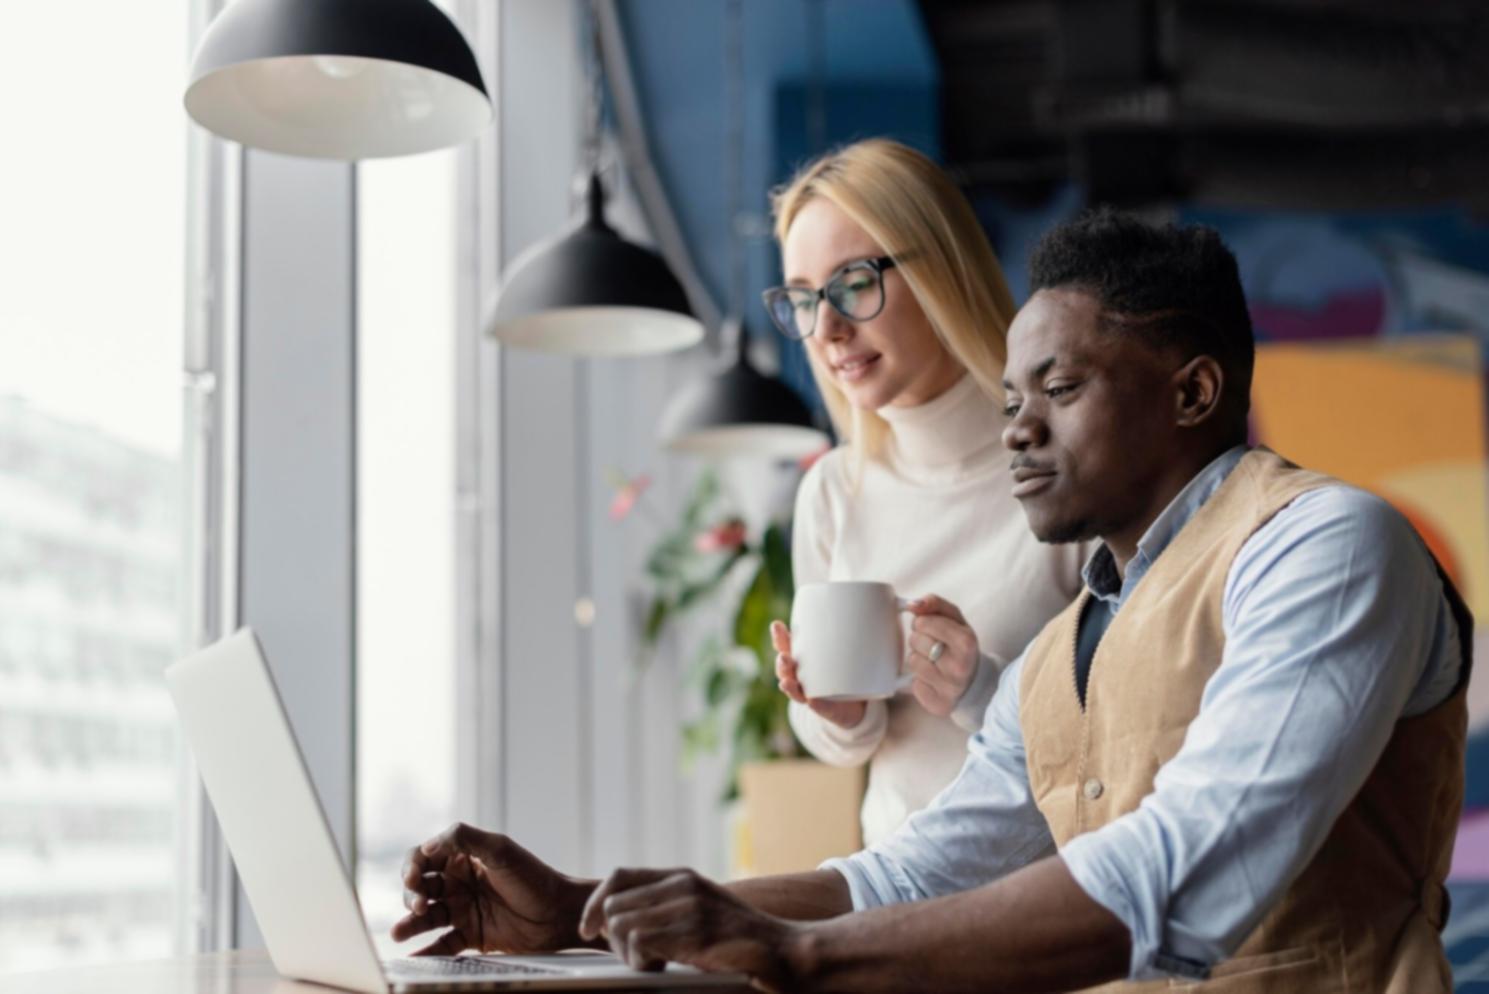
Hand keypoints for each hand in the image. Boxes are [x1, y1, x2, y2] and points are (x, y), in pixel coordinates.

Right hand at [391, 823, 593, 955]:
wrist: (560, 915)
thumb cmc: (534, 878)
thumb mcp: (501, 850)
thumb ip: (465, 838)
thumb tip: (427, 845)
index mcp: (464, 857)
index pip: (424, 857)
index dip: (412, 866)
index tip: (414, 878)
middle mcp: (459, 883)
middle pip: (419, 887)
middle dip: (411, 895)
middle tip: (419, 905)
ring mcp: (463, 910)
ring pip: (426, 917)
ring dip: (409, 923)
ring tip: (399, 933)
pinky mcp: (470, 936)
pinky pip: (441, 945)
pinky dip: (425, 952)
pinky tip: (412, 958)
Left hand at [578, 866, 801, 990]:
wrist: (784, 951)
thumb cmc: (740, 941)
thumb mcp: (702, 910)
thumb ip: (668, 905)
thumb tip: (618, 918)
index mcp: (682, 876)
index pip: (619, 877)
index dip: (596, 904)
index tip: (589, 930)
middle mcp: (682, 884)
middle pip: (614, 905)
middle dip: (614, 938)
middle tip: (639, 959)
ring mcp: (688, 906)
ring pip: (621, 924)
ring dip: (629, 953)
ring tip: (654, 964)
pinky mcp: (693, 931)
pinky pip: (639, 942)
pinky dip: (642, 962)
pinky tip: (663, 969)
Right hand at [771, 620, 867, 728]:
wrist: (857, 703)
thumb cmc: (848, 670)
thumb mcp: (850, 648)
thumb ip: (859, 629)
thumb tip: (890, 603)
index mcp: (804, 658)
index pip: (786, 646)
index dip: (779, 637)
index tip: (776, 626)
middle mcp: (802, 676)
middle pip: (785, 669)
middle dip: (781, 663)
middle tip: (784, 656)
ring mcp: (811, 693)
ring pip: (794, 690)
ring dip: (789, 685)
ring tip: (787, 681)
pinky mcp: (826, 709)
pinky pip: (819, 707)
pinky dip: (816, 703)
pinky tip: (812, 700)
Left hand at [903, 594, 980, 716]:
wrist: (975, 681)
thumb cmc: (960, 645)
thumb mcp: (955, 619)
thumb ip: (935, 604)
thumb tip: (913, 604)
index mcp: (966, 642)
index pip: (923, 622)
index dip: (922, 622)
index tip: (930, 627)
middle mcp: (959, 667)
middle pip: (915, 641)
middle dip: (920, 640)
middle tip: (934, 646)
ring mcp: (949, 689)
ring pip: (913, 662)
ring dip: (919, 659)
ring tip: (935, 662)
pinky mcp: (939, 704)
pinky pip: (914, 685)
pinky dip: (919, 680)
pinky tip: (934, 679)